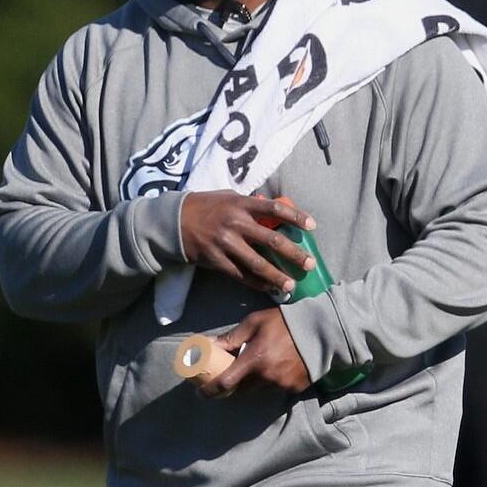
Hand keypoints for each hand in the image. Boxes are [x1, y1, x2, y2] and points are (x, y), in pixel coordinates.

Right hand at [180, 191, 316, 294]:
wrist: (174, 221)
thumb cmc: (204, 206)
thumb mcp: (227, 197)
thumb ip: (249, 205)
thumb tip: (274, 212)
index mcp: (240, 204)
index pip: (274, 209)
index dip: (296, 217)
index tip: (312, 226)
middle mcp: (236, 223)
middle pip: (272, 240)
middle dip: (294, 254)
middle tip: (309, 264)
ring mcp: (226, 243)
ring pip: (258, 263)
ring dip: (277, 276)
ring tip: (291, 285)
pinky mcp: (216, 260)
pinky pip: (241, 275)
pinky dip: (256, 283)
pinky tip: (268, 288)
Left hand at [201, 308, 310, 397]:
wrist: (320, 331)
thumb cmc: (283, 323)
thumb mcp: (254, 323)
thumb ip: (232, 337)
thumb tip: (210, 344)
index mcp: (254, 360)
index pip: (225, 383)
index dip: (210, 391)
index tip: (201, 393)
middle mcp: (267, 376)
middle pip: (240, 389)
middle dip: (231, 385)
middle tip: (227, 376)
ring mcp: (282, 384)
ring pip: (258, 389)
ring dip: (251, 382)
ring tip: (254, 367)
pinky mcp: (294, 388)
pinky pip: (275, 389)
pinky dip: (270, 382)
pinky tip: (274, 368)